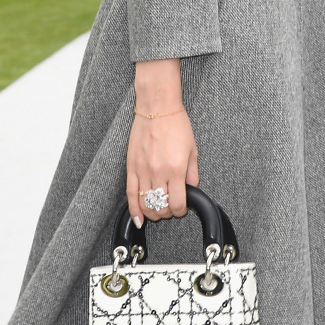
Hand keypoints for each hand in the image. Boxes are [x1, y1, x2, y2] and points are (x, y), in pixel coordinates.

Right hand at [127, 111, 197, 228]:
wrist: (157, 107)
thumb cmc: (176, 124)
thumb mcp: (193, 150)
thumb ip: (192, 174)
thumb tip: (191, 190)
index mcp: (176, 169)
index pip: (177, 203)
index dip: (181, 211)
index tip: (182, 207)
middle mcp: (158, 172)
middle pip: (161, 207)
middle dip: (167, 212)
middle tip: (171, 206)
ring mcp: (143, 170)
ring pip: (146, 204)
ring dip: (153, 213)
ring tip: (158, 211)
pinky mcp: (131, 166)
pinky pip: (131, 193)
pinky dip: (134, 209)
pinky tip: (138, 217)